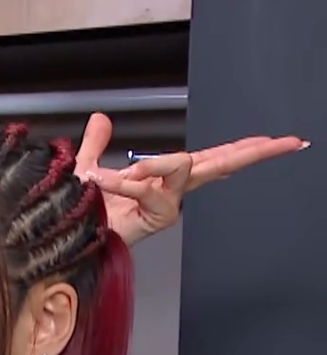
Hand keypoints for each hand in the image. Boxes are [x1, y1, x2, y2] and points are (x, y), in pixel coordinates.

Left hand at [71, 112, 307, 244]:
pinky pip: (149, 189)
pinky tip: (106, 180)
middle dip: (255, 152)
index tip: (274, 139)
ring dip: (158, 164)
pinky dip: (128, 183)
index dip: (243, 147)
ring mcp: (167, 205)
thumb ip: (96, 145)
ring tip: (127, 173)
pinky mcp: (154, 218)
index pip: (211, 156)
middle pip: (222, 163)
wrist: (66, 236)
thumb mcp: (85, 168)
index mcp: (165, 177)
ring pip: (186, 167)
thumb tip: (101, 118)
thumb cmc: (78, 211)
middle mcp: (173, 191)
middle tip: (288, 142)